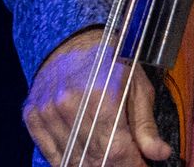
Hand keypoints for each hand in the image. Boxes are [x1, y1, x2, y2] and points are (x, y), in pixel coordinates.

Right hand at [24, 28, 173, 165]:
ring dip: (92, 165)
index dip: (132, 165)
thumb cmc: (112, 62)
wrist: (72, 39)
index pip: (117, 151)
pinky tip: (84, 157)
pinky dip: (68, 162)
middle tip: (126, 161)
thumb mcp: (138, 87)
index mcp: (102, 94)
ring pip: (73, 160)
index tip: (141, 166)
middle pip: (95, 159)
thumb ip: (146, 125)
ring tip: (107, 158)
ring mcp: (48, 110)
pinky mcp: (33, 115)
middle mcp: (71, 103)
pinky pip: (51, 155)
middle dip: (115, 166)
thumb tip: (160, 154)